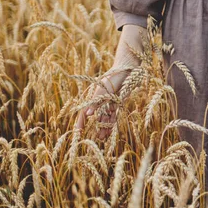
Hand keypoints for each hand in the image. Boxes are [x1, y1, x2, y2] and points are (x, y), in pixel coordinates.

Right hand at [75, 23, 145, 139]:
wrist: (129, 66)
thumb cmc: (116, 74)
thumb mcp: (106, 87)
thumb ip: (98, 100)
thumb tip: (89, 115)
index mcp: (95, 95)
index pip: (85, 112)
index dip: (81, 122)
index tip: (78, 133)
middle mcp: (101, 99)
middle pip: (95, 117)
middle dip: (94, 128)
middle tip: (94, 140)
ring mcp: (110, 100)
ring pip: (105, 117)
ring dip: (103, 127)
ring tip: (102, 139)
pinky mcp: (119, 100)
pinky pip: (114, 114)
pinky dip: (111, 122)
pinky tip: (110, 131)